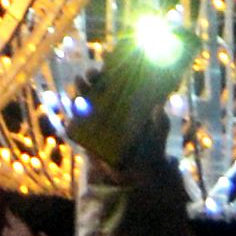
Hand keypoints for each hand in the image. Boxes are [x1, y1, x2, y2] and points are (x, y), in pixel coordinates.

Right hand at [66, 19, 187, 170]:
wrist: (135, 178)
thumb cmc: (148, 154)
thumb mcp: (157, 139)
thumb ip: (160, 125)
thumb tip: (159, 108)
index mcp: (128, 103)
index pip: (120, 80)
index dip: (114, 67)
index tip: (110, 57)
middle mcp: (112, 106)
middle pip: (100, 85)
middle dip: (95, 75)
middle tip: (95, 72)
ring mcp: (98, 118)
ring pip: (87, 96)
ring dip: (83, 87)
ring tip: (81, 80)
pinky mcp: (88, 131)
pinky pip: (78, 116)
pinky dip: (75, 108)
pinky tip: (75, 102)